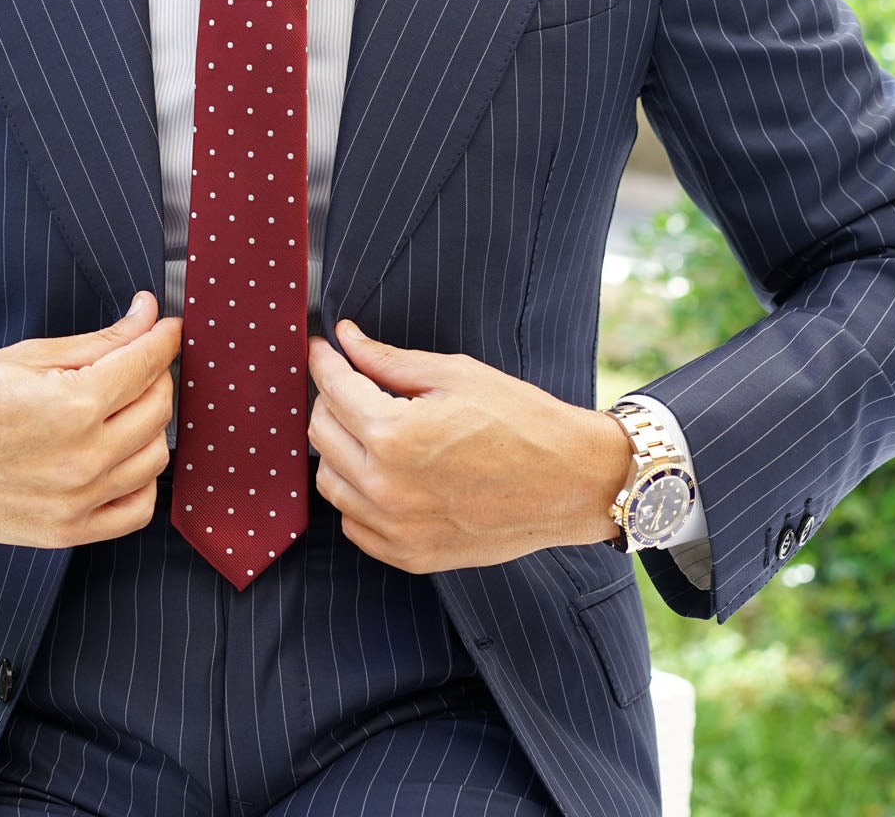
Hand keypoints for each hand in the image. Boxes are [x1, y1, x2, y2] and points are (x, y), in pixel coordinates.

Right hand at [0, 291, 180, 547]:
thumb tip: (148, 314)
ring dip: (150, 426)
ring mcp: (77, 501)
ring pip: (157, 458)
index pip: (146, 364)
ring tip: (121, 407)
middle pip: (159, 409)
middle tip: (134, 362)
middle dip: (155, 376)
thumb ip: (99, 341)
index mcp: (71, 406)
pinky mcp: (68, 531)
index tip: (168, 326)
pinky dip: (141, 480)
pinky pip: (138, 509)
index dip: (164, 337)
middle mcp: (82, 458)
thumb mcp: (28, 356)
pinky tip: (120, 456)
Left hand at [306, 320, 631, 573]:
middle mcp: (386, 487)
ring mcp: (395, 528)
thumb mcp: (456, 375)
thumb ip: (390, 360)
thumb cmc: (523, 421)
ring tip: (369, 428)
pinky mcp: (409, 555)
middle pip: (321, 433)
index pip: (333, 389)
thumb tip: (346, 340)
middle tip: (350, 383)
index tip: (322, 348)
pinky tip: (383, 473)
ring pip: (329, 481)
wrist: (572, 483)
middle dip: (329, 399)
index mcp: (395, 434)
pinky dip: (356, 495)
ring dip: (339, 448)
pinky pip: (353, 523)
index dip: (323, 361)